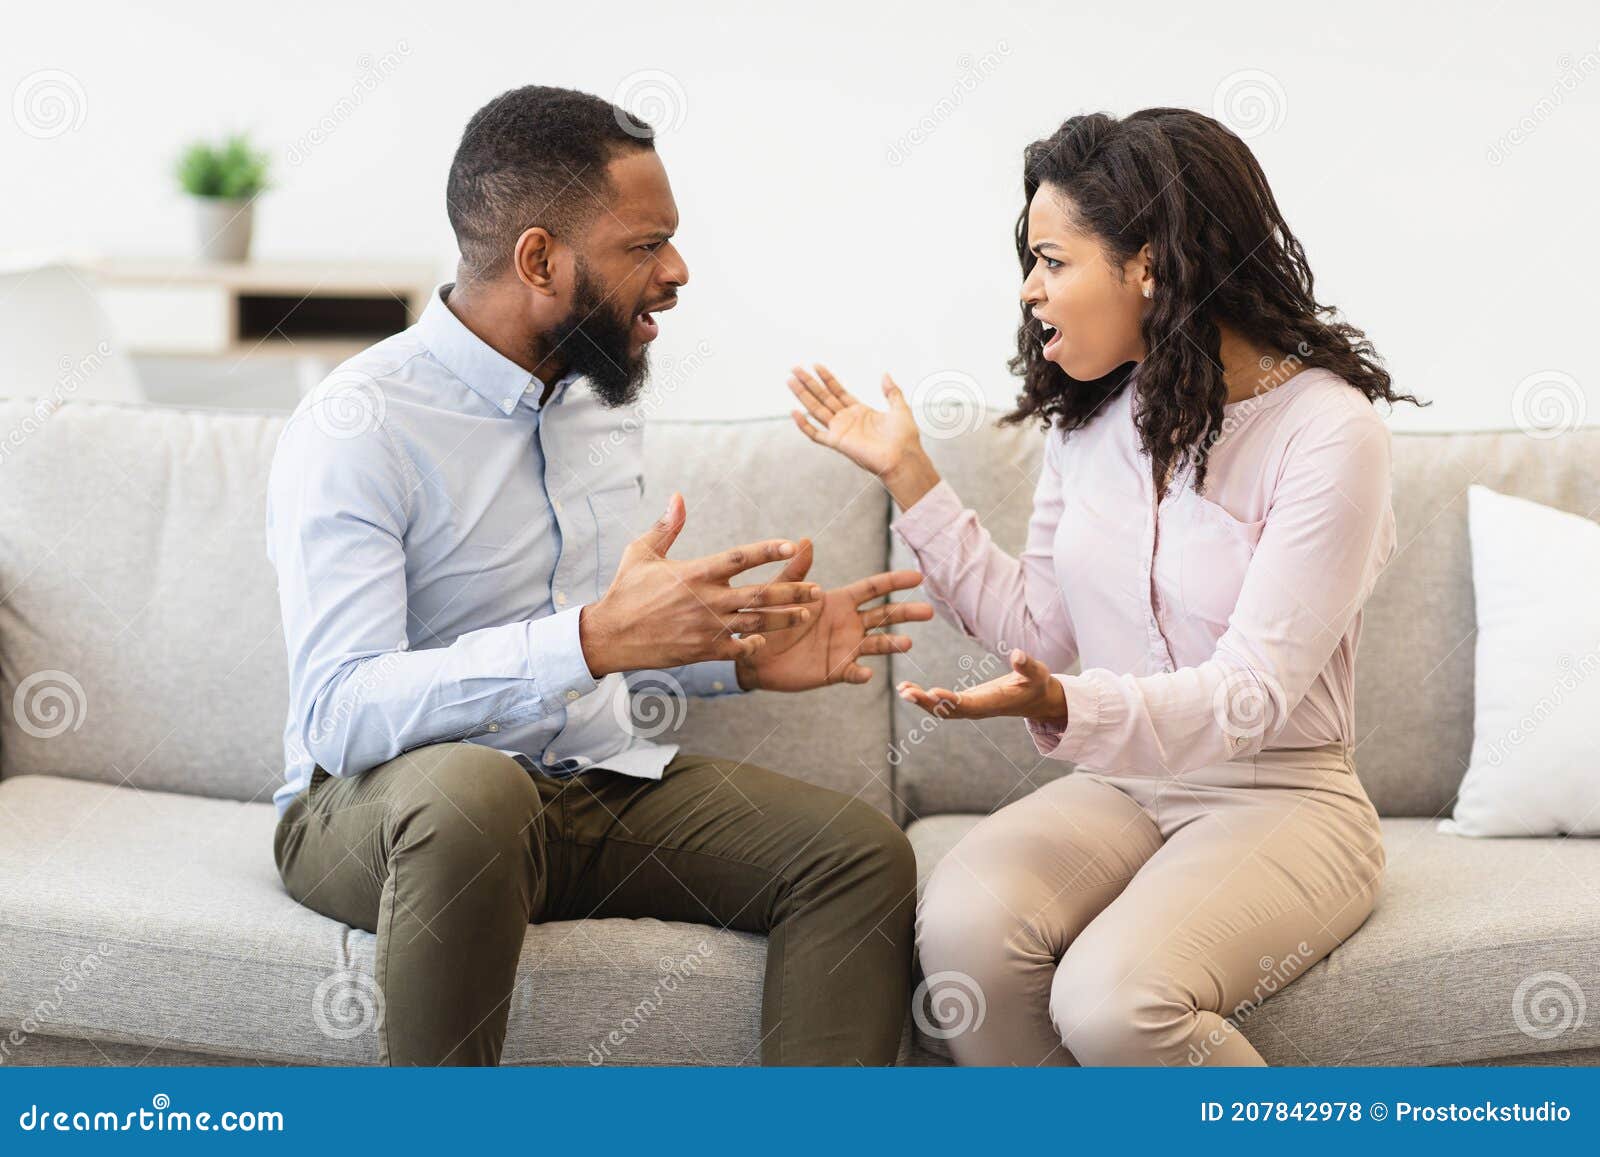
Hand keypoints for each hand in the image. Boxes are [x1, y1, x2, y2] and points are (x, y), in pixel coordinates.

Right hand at [580, 493, 821, 676]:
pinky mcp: (702, 650)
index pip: (740, 558)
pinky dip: (754, 646)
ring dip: (784, 619)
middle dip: (793, 591)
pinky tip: (767, 642)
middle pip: (760, 594)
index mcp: (695, 573)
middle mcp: (706, 600)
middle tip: (818, 590)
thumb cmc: (626, 590)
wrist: (610, 635)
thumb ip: (667, 526)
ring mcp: (707, 627)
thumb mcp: (642, 552)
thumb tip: (678, 496)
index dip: (768, 550)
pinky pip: (737, 649)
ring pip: (756, 623)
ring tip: (807, 614)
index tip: (792, 545)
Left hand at [736, 538, 934, 691]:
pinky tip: (866, 673)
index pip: (874, 588)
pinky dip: (860, 673)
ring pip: (877, 644)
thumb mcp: (782, 591)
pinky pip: (853, 672)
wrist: (755, 653)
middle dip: (906, 613)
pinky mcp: (835, 670)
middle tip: (929, 612)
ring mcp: (845, 647)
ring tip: (907, 643)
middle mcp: (849, 624)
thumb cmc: (769, 617)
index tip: (918, 576)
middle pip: (885, 615)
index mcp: (840, 601)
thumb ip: (796, 570)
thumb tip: (805, 540)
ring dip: (892, 644)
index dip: (895, 582)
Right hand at [787, 364, 941, 508]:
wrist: (903, 457)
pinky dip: (804, 425)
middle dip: (809, 383)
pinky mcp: (837, 443)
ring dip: (803, 395)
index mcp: (859, 411)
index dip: (827, 378)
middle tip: (795, 369)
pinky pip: (815, 434)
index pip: (837, 391)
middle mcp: (847, 420)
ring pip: (815, 410)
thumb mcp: (900, 408)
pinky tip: (795, 413)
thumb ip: (891, 391)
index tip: (816, 365)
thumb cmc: (904, 438)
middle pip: (822, 397)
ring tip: (791, 380)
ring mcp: (840, 431)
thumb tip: (885, 375)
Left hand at [896, 649, 1068, 722]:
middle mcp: (978, 709)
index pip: (969, 704)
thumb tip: (1018, 654)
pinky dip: (923, 697)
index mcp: (994, 703)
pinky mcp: (965, 703)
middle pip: (948, 710)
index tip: (934, 693)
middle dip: (927, 702)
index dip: (951, 701)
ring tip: (902, 689)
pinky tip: (907, 689)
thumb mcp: (1037, 673)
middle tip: (906, 692)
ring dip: (920, 701)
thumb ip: (1027, 665)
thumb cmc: (1037, 684)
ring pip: (941, 709)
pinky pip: (940, 703)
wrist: (1036, 699)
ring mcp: (970, 708)